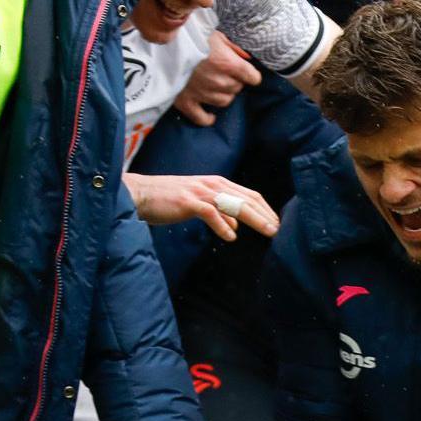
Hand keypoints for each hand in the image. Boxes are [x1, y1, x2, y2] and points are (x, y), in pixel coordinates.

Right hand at [123, 172, 278, 241]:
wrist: (141, 194)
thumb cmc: (169, 201)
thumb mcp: (198, 204)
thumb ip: (218, 211)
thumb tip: (235, 225)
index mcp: (216, 184)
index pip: (248, 195)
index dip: (265, 209)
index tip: (276, 223)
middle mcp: (212, 184)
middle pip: (247, 199)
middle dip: (266, 214)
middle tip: (279, 229)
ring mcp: (200, 192)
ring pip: (235, 204)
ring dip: (254, 219)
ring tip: (268, 231)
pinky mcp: (189, 201)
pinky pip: (211, 213)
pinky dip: (223, 226)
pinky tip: (231, 237)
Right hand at [174, 33, 259, 125]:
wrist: (162, 43)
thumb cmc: (191, 35)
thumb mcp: (216, 35)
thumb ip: (233, 49)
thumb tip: (246, 60)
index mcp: (227, 63)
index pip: (253, 77)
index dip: (250, 74)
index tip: (246, 72)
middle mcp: (218, 82)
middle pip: (237, 88)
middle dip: (233, 81)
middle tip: (223, 72)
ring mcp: (202, 94)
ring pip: (224, 101)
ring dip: (222, 94)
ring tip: (214, 85)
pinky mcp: (186, 102)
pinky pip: (201, 118)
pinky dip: (207, 118)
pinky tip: (211, 116)